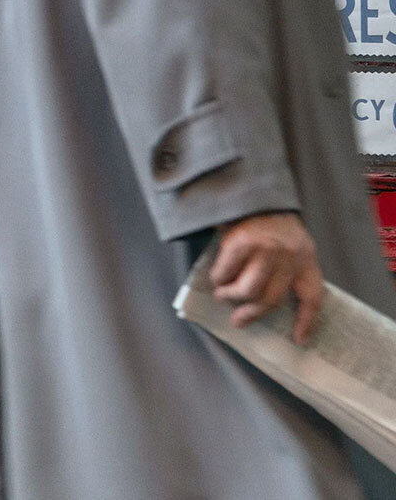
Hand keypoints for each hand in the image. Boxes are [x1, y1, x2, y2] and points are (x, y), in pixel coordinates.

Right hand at [210, 211, 323, 343]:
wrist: (250, 190)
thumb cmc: (268, 220)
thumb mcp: (288, 243)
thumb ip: (284, 268)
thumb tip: (261, 301)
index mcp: (306, 257)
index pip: (312, 296)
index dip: (307, 321)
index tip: (299, 339)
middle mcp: (289, 256)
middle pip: (272, 298)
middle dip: (252, 313)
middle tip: (239, 320)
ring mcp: (265, 250)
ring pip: (247, 290)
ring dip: (231, 297)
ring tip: (222, 296)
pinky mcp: (241, 243)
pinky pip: (226, 272)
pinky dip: (218, 278)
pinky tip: (216, 278)